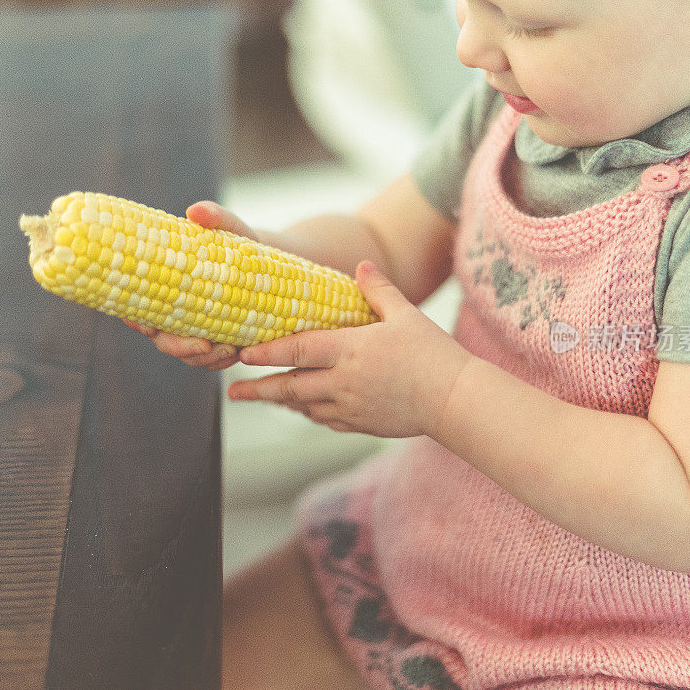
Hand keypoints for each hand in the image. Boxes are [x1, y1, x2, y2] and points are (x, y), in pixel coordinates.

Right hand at [123, 200, 256, 369]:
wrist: (273, 259)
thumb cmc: (241, 241)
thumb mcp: (233, 227)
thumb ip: (216, 217)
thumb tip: (196, 211)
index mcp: (167, 284)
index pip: (138, 306)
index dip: (135, 318)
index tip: (144, 324)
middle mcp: (176, 311)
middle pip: (163, 339)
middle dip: (179, 347)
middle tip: (203, 346)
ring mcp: (197, 329)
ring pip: (188, 354)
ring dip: (204, 359)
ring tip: (227, 351)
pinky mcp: (220, 340)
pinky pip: (213, 359)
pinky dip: (222, 360)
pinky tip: (236, 354)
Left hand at [227, 261, 472, 437]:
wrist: (455, 399)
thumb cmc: (433, 354)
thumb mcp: (406, 315)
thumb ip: (379, 290)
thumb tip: (361, 265)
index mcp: (351, 350)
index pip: (298, 350)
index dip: (267, 353)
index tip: (243, 355)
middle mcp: (344, 381)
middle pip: (291, 387)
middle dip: (260, 390)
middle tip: (234, 392)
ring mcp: (351, 407)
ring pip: (306, 407)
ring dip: (283, 402)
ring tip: (264, 398)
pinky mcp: (362, 424)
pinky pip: (326, 420)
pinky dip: (310, 413)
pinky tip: (304, 409)